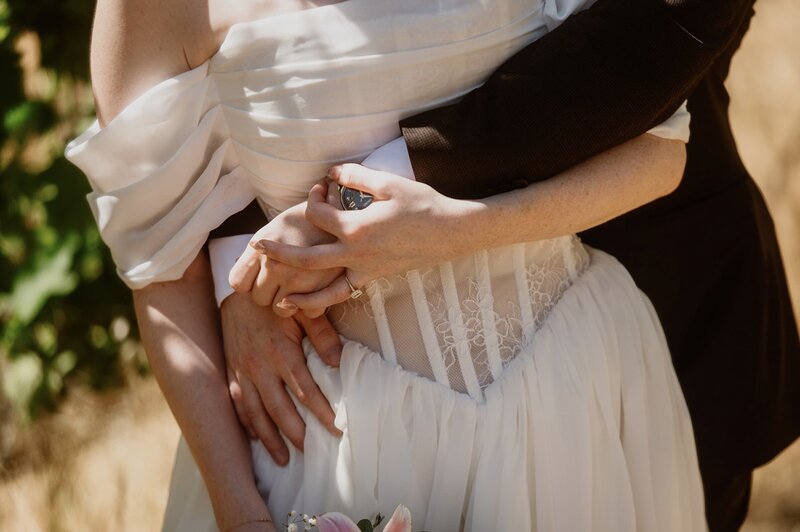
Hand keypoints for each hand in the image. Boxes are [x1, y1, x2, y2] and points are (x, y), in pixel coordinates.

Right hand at [220, 291, 342, 464]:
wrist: (238, 290)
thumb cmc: (276, 300)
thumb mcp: (303, 312)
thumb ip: (323, 336)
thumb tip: (338, 363)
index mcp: (281, 353)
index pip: (306, 393)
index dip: (322, 414)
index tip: (336, 430)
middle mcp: (259, 368)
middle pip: (281, 411)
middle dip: (298, 435)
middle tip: (314, 451)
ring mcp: (242, 372)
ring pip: (256, 415)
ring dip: (271, 439)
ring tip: (284, 459)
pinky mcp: (231, 372)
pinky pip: (238, 405)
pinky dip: (247, 425)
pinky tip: (258, 438)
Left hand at [228, 200, 343, 317]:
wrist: (344, 209)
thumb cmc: (307, 220)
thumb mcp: (275, 227)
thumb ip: (258, 252)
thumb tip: (242, 275)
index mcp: (260, 248)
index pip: (238, 283)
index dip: (249, 282)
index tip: (261, 276)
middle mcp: (274, 264)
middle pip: (259, 298)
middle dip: (271, 292)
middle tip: (286, 278)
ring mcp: (297, 278)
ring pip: (281, 310)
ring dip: (290, 302)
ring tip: (302, 283)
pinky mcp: (320, 288)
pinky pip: (307, 312)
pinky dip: (313, 306)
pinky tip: (318, 288)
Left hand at [259, 164, 480, 310]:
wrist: (450, 232)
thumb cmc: (421, 204)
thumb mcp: (388, 184)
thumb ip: (355, 177)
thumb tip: (331, 172)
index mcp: (356, 227)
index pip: (318, 214)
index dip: (313, 196)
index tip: (319, 187)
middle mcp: (355, 253)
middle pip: (306, 258)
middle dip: (279, 252)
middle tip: (256, 247)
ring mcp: (364, 270)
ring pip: (324, 288)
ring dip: (300, 295)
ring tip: (279, 303)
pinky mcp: (374, 278)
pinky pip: (345, 294)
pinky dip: (326, 302)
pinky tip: (313, 306)